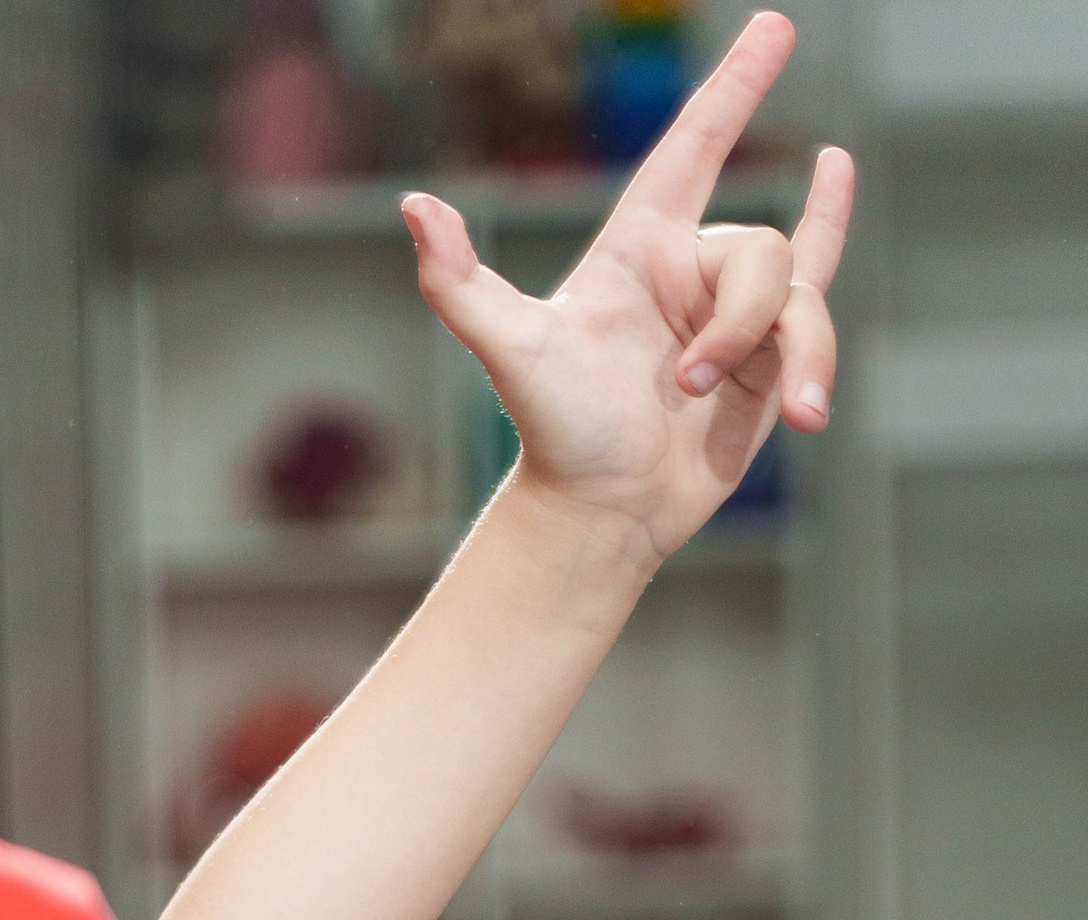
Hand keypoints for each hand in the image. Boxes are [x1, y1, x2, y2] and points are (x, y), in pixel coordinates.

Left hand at [405, 11, 852, 565]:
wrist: (601, 514)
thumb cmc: (555, 432)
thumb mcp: (511, 349)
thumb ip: (459, 280)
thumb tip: (414, 206)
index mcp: (639, 248)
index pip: (695, 146)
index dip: (735, 87)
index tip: (776, 28)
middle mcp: (691, 273)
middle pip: (760, 251)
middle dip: (739, 322)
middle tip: (688, 388)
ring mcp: (733, 319)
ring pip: (798, 298)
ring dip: (794, 356)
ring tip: (784, 415)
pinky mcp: (768, 366)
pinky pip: (820, 315)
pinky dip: (832, 335)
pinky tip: (862, 297)